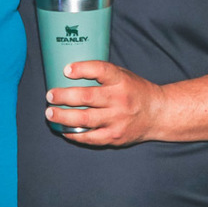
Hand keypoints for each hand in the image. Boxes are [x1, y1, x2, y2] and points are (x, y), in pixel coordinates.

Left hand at [45, 60, 166, 145]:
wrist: (157, 114)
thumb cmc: (135, 91)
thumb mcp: (123, 75)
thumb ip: (102, 74)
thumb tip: (69, 72)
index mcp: (122, 81)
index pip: (101, 70)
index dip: (82, 69)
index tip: (66, 69)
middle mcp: (119, 100)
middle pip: (87, 97)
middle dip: (63, 96)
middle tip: (50, 95)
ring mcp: (117, 120)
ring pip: (84, 119)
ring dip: (63, 117)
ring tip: (50, 114)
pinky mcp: (114, 136)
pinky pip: (90, 137)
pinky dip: (74, 134)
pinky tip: (63, 130)